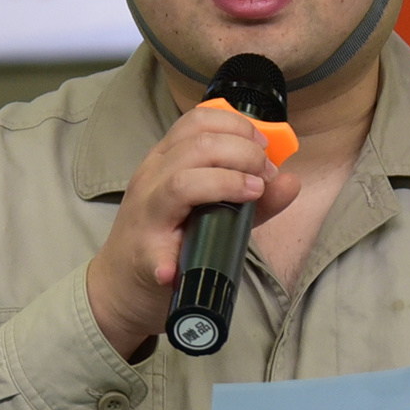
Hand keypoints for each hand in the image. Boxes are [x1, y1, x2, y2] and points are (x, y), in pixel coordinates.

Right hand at [84, 104, 301, 358]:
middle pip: (196, 147)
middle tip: (265, 174)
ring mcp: (145, 217)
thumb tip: (290, 181)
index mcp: (164, 162)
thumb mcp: (209, 211)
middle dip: (242, 153)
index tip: (262, 146)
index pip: (196, 122)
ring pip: (180, 183)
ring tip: (251, 194)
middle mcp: (151, 180)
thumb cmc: (168, 242)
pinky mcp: (143, 257)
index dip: (235, 126)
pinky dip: (169, 259)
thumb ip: (249, 196)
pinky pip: (155, 253)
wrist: (118, 287)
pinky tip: (177, 269)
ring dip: (223, 184)